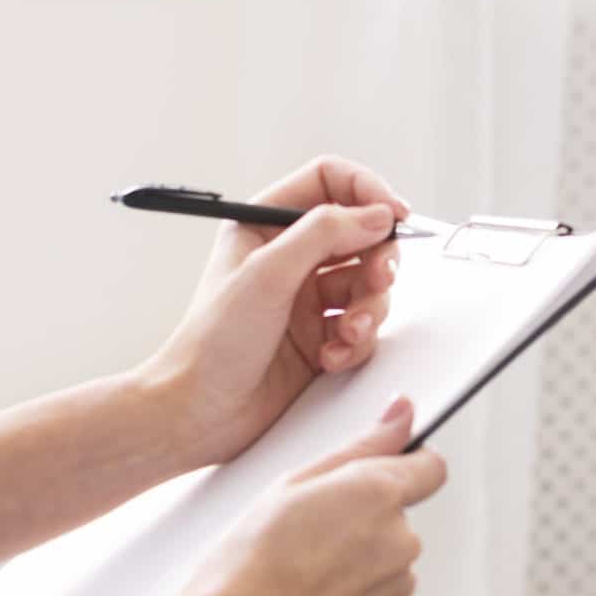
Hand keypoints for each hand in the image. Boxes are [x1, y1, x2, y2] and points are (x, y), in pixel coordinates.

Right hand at [76, 396, 445, 595]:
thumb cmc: (246, 561)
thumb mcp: (292, 484)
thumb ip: (360, 447)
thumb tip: (402, 414)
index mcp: (377, 494)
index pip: (430, 468)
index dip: (406, 467)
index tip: (377, 475)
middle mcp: (400, 540)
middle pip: (398, 518)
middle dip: (362, 520)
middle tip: (305, 534)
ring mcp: (396, 588)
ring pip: (386, 561)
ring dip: (357, 562)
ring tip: (300, 572)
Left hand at [141, 156, 413, 468]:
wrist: (201, 413)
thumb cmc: (212, 344)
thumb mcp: (267, 274)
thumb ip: (323, 233)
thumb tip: (375, 214)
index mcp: (265, 226)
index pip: (329, 182)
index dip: (367, 191)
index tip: (395, 214)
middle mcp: (290, 257)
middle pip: (361, 234)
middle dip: (378, 258)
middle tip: (378, 278)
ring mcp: (308, 298)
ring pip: (369, 283)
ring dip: (369, 308)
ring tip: (347, 331)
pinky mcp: (322, 335)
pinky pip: (363, 326)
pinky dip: (356, 341)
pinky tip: (331, 356)